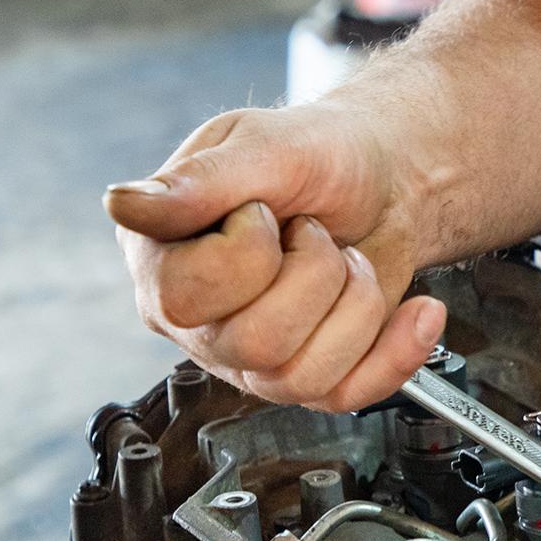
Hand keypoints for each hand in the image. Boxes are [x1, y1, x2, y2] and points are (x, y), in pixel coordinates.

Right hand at [105, 102, 446, 410]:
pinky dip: (396, 352)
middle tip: (315, 233)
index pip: (188, 297)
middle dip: (316, 275)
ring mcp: (250, 358)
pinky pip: (347, 396)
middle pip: (256, 344)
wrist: (385, 178)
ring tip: (348, 259)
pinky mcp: (307, 377)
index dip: (250, 250)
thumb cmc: (318, 154)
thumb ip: (200, 180)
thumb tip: (125, 204)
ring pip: (304, 376)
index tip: (265, 209)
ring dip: (356, 304)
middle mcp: (197, 319)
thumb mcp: (265, 144)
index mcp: (161, 257)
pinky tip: (416, 313)